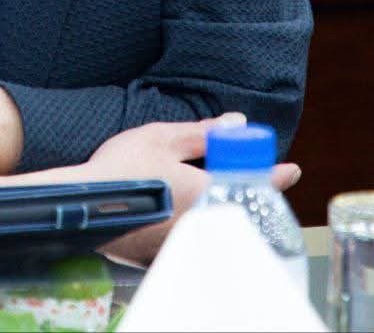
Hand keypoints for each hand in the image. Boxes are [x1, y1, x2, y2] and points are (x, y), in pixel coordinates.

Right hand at [0, 115, 299, 266]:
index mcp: (209, 193)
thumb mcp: (163, 138)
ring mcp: (185, 240)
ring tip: (212, 188)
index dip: (275, 174)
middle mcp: (203, 222)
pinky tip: (180, 208)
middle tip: (248, 175)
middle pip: (239, 207)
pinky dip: (198, 220)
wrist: (83, 202)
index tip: (290, 168)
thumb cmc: (122, 167)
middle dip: (245, 190)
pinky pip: (194, 234)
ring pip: (217, 222)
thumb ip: (204, 133)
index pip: (255, 183)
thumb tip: (238, 121)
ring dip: (221, 205)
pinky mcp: (164, 251)